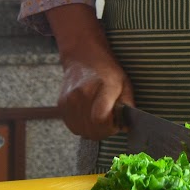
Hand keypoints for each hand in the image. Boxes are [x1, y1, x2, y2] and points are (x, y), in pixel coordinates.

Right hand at [46, 3, 132, 139]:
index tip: (116, 123)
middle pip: (92, 129)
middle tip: (110, 122)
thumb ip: (127, 105)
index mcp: (101, 87)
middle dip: (104, 131)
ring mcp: (69, 100)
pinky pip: (73, 127)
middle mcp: (82, 94)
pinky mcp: (61, 105)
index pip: (101, 119)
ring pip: (82, 131)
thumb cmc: (106, 71)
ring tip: (100, 119)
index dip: (110, 127)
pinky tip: (89, 117)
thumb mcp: (124, 83)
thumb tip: (126, 127)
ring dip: (93, 131)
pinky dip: (83, 127)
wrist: (83, 58)